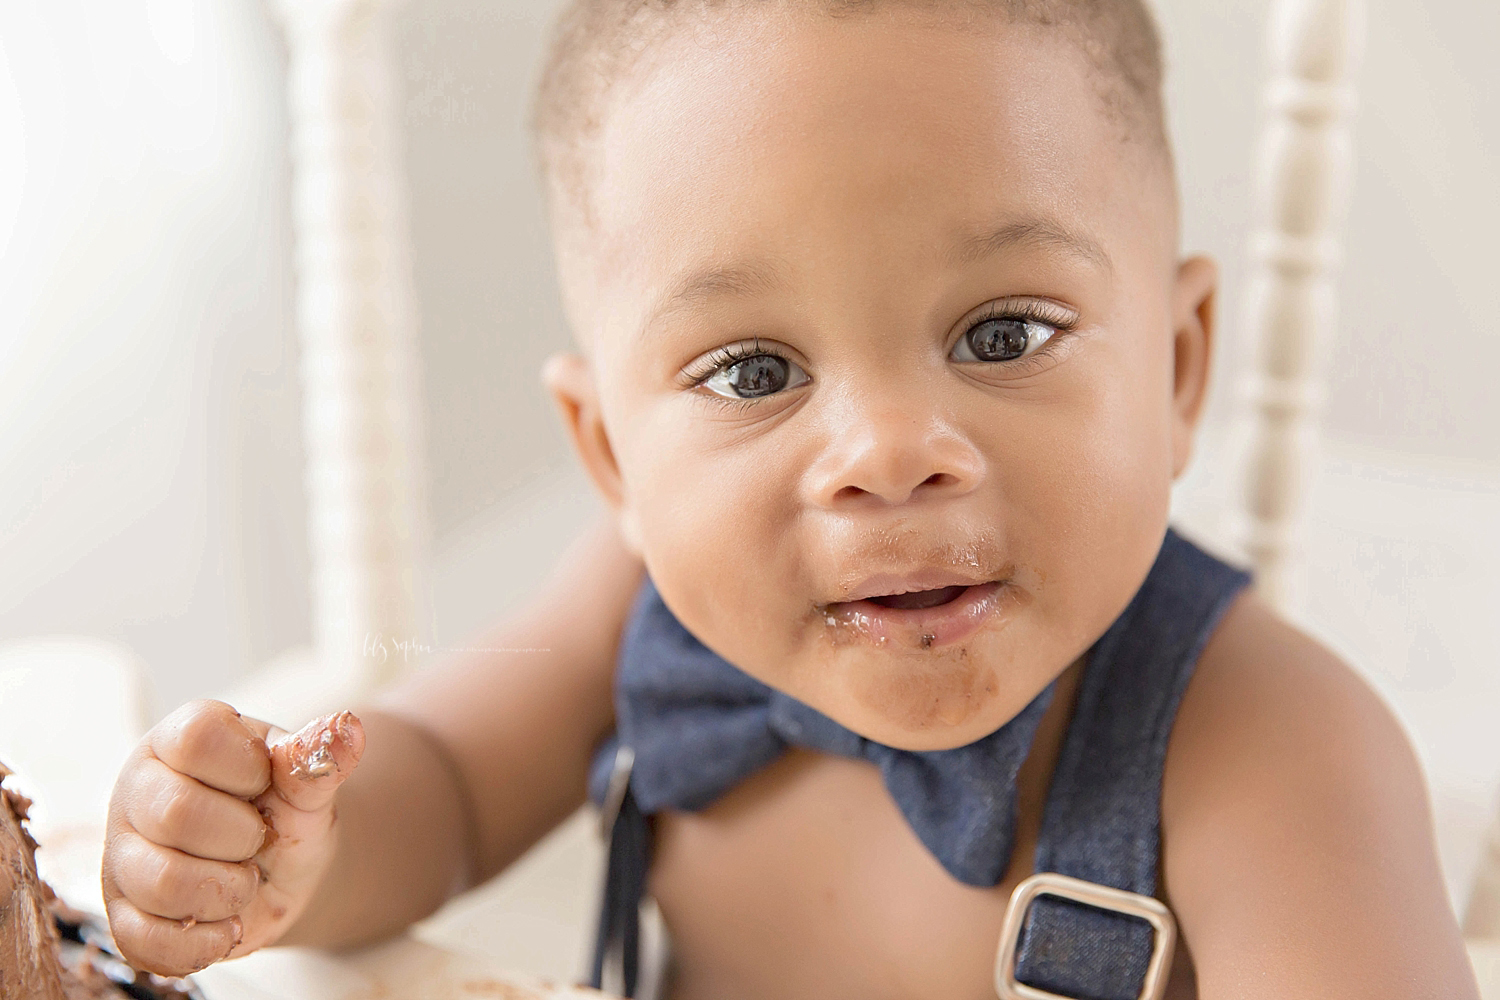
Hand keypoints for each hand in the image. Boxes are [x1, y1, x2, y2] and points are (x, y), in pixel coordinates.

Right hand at [102, 700, 364, 976]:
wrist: (281, 874)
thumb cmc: (284, 812)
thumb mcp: (306, 785)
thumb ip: (317, 760)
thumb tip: (346, 728)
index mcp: (178, 741)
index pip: (196, 739)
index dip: (247, 769)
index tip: (264, 784)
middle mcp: (139, 792)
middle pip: (176, 813)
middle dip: (242, 837)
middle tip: (257, 839)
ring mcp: (122, 854)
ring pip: (161, 881)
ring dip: (226, 891)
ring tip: (244, 881)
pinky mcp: (122, 915)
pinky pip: (144, 939)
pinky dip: (204, 941)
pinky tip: (228, 924)